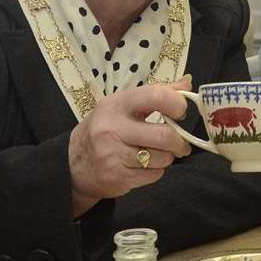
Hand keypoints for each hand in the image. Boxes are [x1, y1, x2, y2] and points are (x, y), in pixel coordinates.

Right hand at [68, 76, 193, 216]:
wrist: (72, 163)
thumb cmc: (106, 128)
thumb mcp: (125, 105)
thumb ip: (157, 93)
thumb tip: (187, 83)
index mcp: (117, 104)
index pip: (156, 96)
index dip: (177, 104)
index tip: (180, 113)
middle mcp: (112, 128)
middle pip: (165, 136)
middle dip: (180, 142)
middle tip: (181, 145)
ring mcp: (112, 154)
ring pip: (162, 158)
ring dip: (167, 158)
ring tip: (156, 154)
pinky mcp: (116, 177)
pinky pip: (154, 175)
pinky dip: (155, 171)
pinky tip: (142, 166)